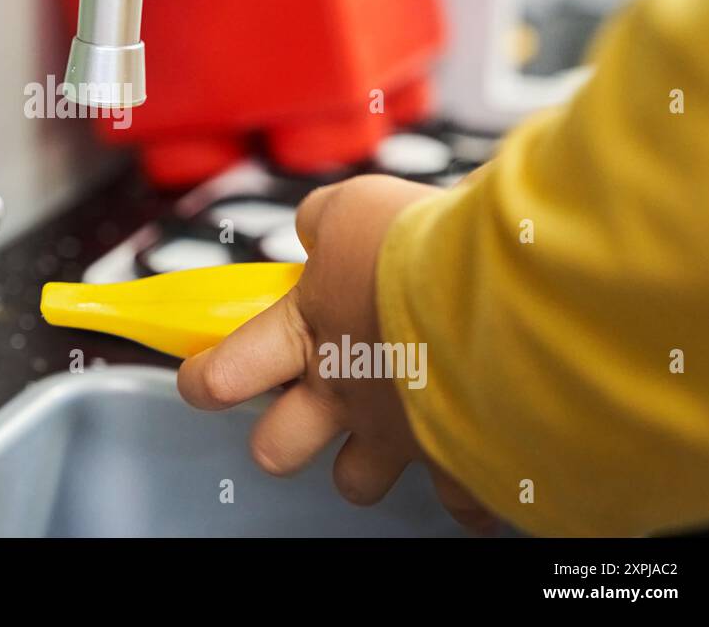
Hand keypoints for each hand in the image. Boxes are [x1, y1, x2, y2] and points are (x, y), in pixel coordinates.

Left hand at [177, 174, 498, 533]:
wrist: (508, 298)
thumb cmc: (422, 248)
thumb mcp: (356, 207)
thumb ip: (324, 222)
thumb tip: (313, 229)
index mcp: (305, 334)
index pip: (223, 375)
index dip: (203, 383)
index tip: (201, 381)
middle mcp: (342, 395)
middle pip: (275, 451)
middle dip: (280, 439)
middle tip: (303, 409)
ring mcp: (397, 435)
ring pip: (355, 482)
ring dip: (364, 464)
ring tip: (388, 431)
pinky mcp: (459, 458)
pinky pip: (460, 501)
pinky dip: (467, 487)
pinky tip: (478, 462)